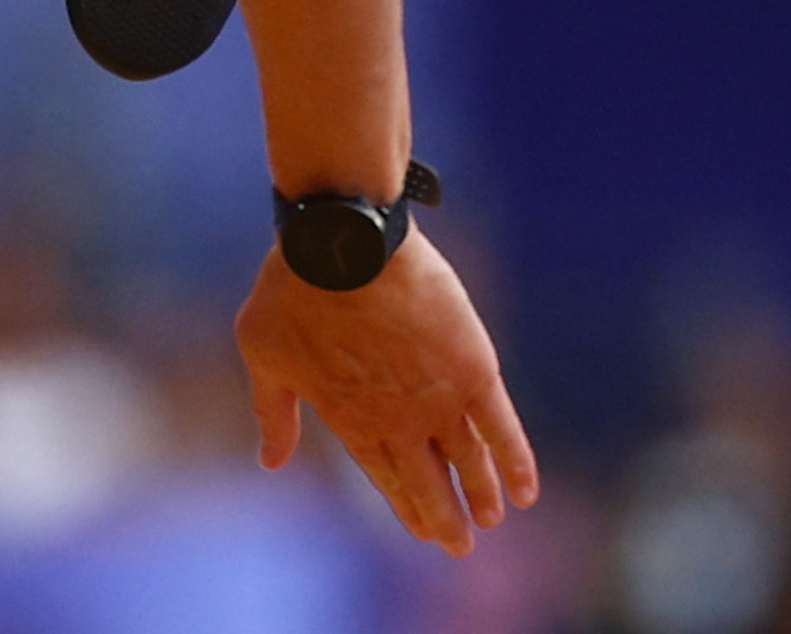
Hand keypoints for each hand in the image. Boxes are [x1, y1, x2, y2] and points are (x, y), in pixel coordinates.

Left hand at [237, 231, 541, 553]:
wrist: (343, 243)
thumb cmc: (291, 291)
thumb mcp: (263, 355)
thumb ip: (274, 415)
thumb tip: (271, 463)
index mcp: (351, 420)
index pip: (385, 477)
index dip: (406, 506)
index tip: (422, 531)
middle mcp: (399, 421)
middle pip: (429, 481)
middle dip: (445, 518)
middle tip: (459, 547)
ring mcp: (439, 398)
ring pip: (468, 461)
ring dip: (481, 494)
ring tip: (491, 522)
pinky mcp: (473, 368)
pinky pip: (501, 426)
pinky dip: (516, 460)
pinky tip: (527, 491)